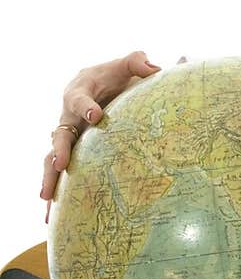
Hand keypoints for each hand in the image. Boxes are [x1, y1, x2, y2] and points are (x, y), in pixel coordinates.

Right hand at [40, 49, 161, 216]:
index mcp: (79, 92)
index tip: (96, 116)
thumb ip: (137, 63)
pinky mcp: (71, 152)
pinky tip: (51, 215)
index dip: (85, 107)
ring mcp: (68, 137)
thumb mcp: (125, 65)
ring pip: (53, 158)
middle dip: (59, 151)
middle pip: (59, 135)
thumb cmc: (113, 76)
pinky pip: (60, 173)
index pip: (79, 99)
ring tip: (46, 198)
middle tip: (61, 165)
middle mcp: (67, 116)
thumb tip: (156, 67)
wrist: (99, 86)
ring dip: (49, 178)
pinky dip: (55, 192)